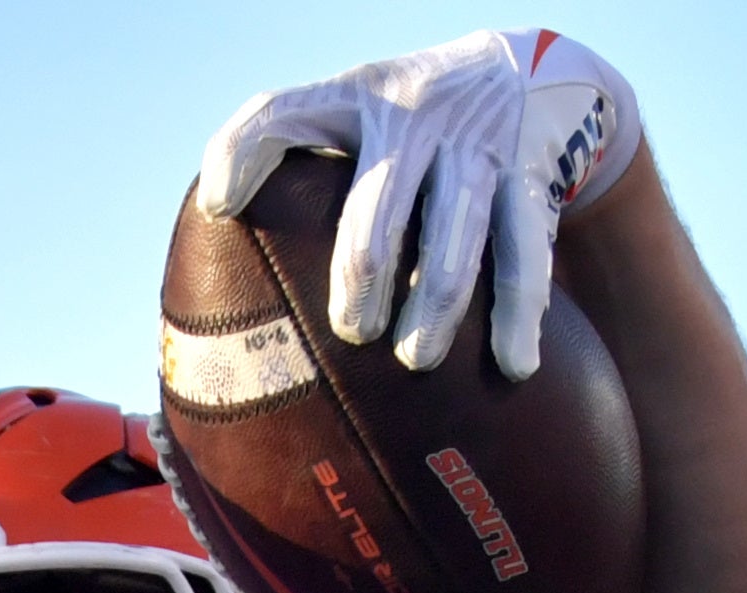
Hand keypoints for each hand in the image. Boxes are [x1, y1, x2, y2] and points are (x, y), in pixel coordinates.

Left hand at [200, 29, 646, 379]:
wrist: (526, 71)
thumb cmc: (407, 123)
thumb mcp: (350, 112)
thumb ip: (290, 157)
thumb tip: (218, 240)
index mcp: (353, 100)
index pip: (281, 113)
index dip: (244, 152)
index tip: (220, 206)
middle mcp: (415, 115)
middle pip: (377, 202)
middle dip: (362, 272)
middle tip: (354, 332)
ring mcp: (476, 145)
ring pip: (455, 231)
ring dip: (436, 302)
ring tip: (417, 359)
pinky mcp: (528, 176)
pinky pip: (525, 250)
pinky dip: (520, 311)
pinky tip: (512, 366)